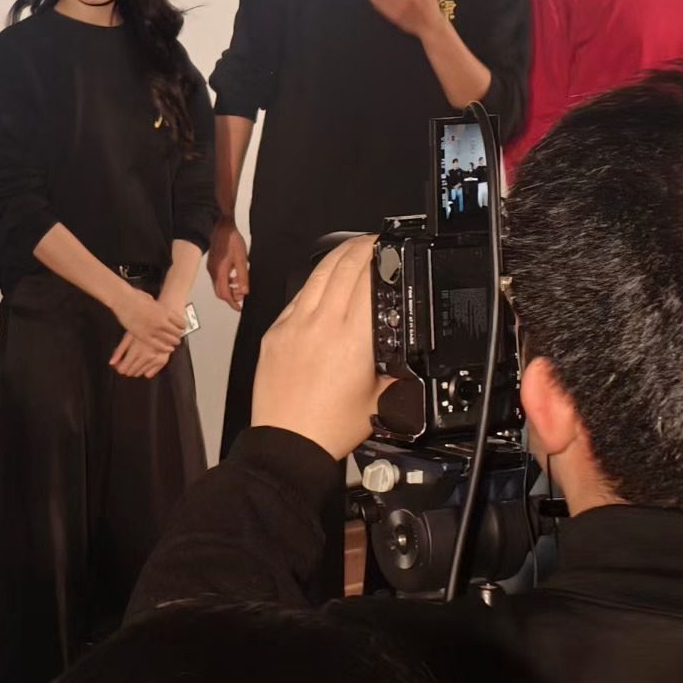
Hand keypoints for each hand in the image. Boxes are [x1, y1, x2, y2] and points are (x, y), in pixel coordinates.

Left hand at [110, 331, 172, 378]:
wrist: (162, 324)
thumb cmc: (143, 327)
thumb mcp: (129, 335)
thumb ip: (119, 350)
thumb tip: (111, 363)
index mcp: (137, 349)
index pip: (123, 368)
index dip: (119, 367)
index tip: (118, 363)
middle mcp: (147, 356)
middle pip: (131, 372)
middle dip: (126, 368)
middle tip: (125, 360)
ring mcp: (156, 359)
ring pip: (139, 374)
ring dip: (135, 369)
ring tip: (135, 358)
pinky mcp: (163, 361)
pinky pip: (149, 374)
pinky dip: (145, 370)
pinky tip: (144, 361)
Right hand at [114, 288, 186, 352]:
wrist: (123, 300)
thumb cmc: (136, 297)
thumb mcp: (153, 300)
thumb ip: (158, 307)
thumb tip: (159, 309)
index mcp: (165, 311)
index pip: (181, 322)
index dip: (182, 326)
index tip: (182, 327)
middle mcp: (162, 321)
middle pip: (177, 331)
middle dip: (179, 334)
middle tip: (179, 335)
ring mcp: (153, 330)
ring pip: (170, 340)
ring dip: (174, 341)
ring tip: (175, 342)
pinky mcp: (144, 337)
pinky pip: (158, 346)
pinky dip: (166, 348)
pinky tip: (169, 349)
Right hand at [208, 219, 249, 310]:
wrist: (221, 227)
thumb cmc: (231, 240)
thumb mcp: (241, 259)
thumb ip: (243, 276)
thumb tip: (245, 291)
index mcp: (220, 272)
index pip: (224, 294)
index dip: (232, 303)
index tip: (239, 307)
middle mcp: (213, 272)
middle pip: (220, 291)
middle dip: (231, 297)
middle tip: (242, 297)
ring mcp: (211, 267)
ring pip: (219, 284)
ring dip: (230, 288)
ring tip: (241, 285)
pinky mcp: (212, 263)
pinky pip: (218, 277)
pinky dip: (227, 281)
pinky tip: (235, 274)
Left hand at [252, 235, 392, 458]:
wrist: (288, 441)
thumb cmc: (330, 426)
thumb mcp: (381, 400)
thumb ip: (397, 374)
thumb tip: (407, 361)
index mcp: (353, 339)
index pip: (367, 280)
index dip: (380, 256)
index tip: (389, 248)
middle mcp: (322, 324)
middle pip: (342, 268)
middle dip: (360, 247)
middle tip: (374, 241)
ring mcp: (294, 325)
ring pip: (317, 275)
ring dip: (336, 257)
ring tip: (350, 250)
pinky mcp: (276, 332)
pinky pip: (297, 297)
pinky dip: (313, 283)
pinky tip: (322, 282)